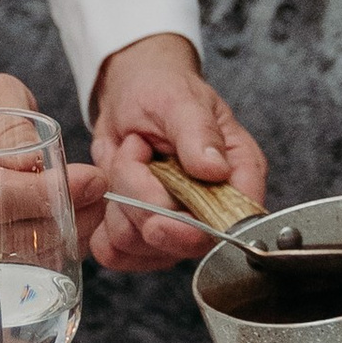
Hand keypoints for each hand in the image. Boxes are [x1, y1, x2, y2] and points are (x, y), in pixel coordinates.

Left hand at [82, 32, 268, 273]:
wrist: (128, 93)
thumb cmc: (162, 89)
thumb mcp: (180, 101)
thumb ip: (199, 134)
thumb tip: (216, 169)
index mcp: (237, 173)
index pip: (233, 222)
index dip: (197, 230)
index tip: (160, 219)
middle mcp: (212, 208)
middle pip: (181, 241)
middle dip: (143, 201)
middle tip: (136, 149)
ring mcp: (178, 226)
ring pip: (143, 245)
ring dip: (121, 199)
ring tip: (129, 157)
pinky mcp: (144, 235)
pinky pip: (118, 253)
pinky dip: (104, 224)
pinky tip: (111, 190)